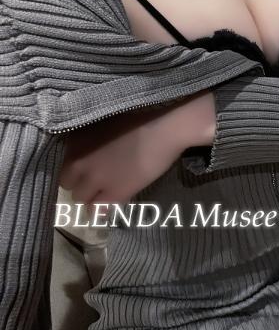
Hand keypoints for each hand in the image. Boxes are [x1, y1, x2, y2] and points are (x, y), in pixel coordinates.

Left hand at [59, 90, 215, 208]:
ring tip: (104, 194)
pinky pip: (98, 211)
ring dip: (90, 197)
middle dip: (80, 183)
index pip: (63, 166)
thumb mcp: (104, 124)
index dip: (75, 169)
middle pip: (67, 184)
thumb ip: (89, 139)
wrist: (163, 129)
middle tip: (96, 181)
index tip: (86, 169)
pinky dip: (101, 211)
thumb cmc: (140, 118)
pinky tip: (108, 209)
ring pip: (80, 199)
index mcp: (76, 142)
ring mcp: (95, 180)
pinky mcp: (114, 194)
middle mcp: (79, 162)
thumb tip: (87, 150)